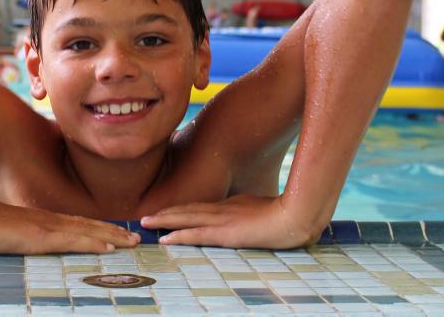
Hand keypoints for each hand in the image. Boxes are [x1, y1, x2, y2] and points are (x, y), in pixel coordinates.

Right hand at [0, 194, 139, 254]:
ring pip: (88, 232)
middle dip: (115, 233)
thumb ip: (25, 234)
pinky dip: (93, 243)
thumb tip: (30, 240)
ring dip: (112, 237)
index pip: (80, 224)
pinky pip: (73, 240)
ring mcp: (48, 228)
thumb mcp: (11, 231)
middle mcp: (52, 222)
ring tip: (131, 243)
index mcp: (45, 221)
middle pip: (90, 226)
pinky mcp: (42, 237)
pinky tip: (108, 247)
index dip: (101, 229)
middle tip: (137, 240)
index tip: (119, 234)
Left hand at [140, 195, 324, 248]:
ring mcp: (224, 219)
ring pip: (187, 218)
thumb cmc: (289, 214)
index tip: (166, 213)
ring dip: (165, 221)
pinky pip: (198, 234)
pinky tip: (165, 239)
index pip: (201, 208)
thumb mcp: (267, 211)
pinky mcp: (227, 233)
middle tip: (145, 218)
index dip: (182, 211)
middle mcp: (224, 209)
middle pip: (188, 210)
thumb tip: (250, 221)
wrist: (297, 215)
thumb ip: (254, 215)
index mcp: (233, 205)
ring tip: (146, 224)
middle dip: (166, 214)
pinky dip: (179, 235)